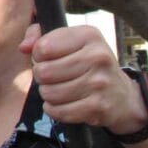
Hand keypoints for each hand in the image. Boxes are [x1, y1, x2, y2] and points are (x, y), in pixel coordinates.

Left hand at [20, 24, 146, 133]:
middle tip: (54, 77)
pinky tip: (64, 104)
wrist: (122, 96)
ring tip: (61, 90)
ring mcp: (100, 83)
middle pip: (43, 72)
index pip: (43, 47)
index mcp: (89, 35)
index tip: (50, 58)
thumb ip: (39, 36)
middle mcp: (97, 57)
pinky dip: (55, 110)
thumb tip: (24, 47)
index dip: (39, 56)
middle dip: (42, 77)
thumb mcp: (69, 41)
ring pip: (49, 93)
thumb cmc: (88, 64)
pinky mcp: (98, 107)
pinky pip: (58, 111)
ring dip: (49, 94)